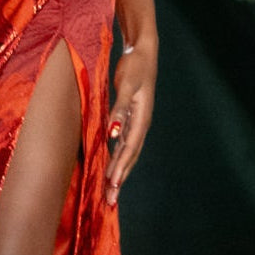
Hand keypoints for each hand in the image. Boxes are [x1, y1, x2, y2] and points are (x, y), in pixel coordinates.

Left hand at [106, 40, 155, 207]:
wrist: (143, 53)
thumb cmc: (135, 67)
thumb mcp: (127, 86)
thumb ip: (119, 110)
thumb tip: (114, 133)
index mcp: (141, 119)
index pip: (129, 149)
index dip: (120, 168)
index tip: (112, 185)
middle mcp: (140, 125)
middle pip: (129, 157)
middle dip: (120, 179)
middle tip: (111, 201)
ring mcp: (136, 123)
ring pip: (127, 154)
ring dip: (119, 173)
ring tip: (111, 193)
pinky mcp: (130, 119)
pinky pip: (123, 145)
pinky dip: (117, 160)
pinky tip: (111, 169)